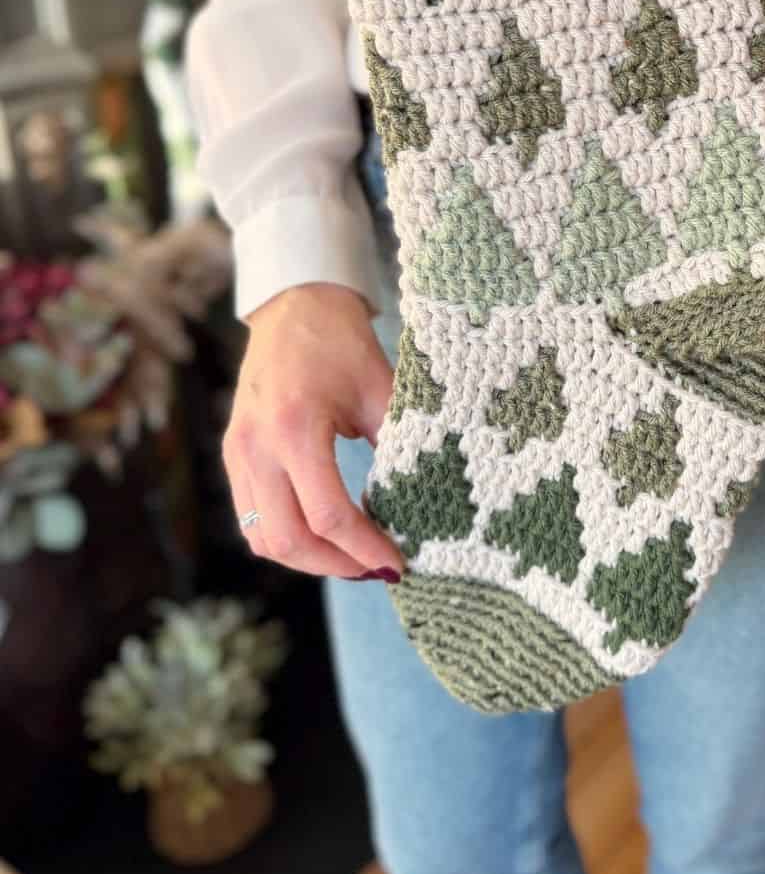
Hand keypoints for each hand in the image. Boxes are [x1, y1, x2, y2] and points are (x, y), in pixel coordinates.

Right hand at [223, 282, 405, 578]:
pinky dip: (286, 538)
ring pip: (264, 539)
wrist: (294, 304)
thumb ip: (397, 444)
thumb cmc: (341, 341)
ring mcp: (237, 453)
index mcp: (294, 427)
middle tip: (379, 569)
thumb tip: (423, 502)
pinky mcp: (232, 455)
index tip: (397, 562)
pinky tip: (324, 537)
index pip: (327, 514)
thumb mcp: (379, 388)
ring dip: (309, 560)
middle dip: (337, 566)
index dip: (364, 548)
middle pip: (289, 540)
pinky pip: (251, 518)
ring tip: (354, 559)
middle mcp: (256, 446)